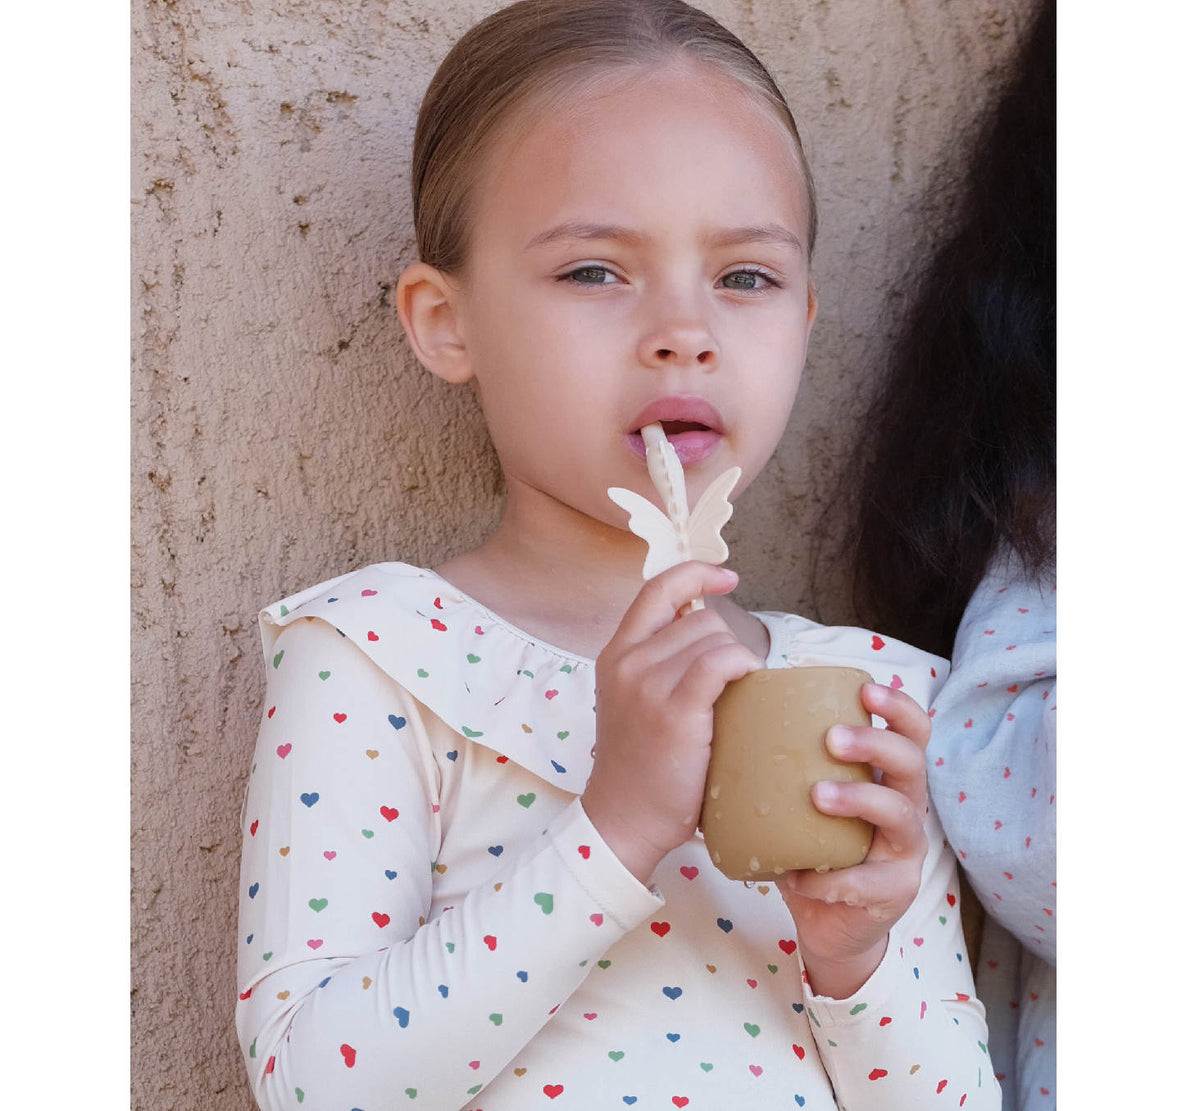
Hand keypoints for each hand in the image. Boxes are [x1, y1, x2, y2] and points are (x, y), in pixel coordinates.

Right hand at [582, 562, 763, 885]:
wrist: (622, 820)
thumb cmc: (639, 766)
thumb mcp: (632, 700)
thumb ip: (657, 663)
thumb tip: (706, 626)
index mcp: (615, 654)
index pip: (657, 589)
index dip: (696, 574)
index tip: (727, 577)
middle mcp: (627, 662)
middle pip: (700, 620)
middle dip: (727, 644)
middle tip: (729, 686)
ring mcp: (647, 685)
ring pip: (715, 639)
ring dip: (738, 661)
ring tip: (734, 699)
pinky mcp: (673, 711)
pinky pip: (721, 663)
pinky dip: (743, 666)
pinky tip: (749, 685)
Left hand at [777, 682, 931, 997]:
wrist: (826, 923)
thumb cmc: (813, 846)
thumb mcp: (804, 801)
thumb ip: (787, 766)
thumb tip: (729, 714)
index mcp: (886, 777)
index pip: (911, 731)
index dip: (898, 706)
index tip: (865, 689)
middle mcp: (906, 807)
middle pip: (912, 762)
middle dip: (875, 743)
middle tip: (832, 739)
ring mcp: (905, 852)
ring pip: (899, 814)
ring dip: (858, 799)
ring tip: (817, 795)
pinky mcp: (894, 892)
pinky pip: (868, 880)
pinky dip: (832, 877)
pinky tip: (801, 876)